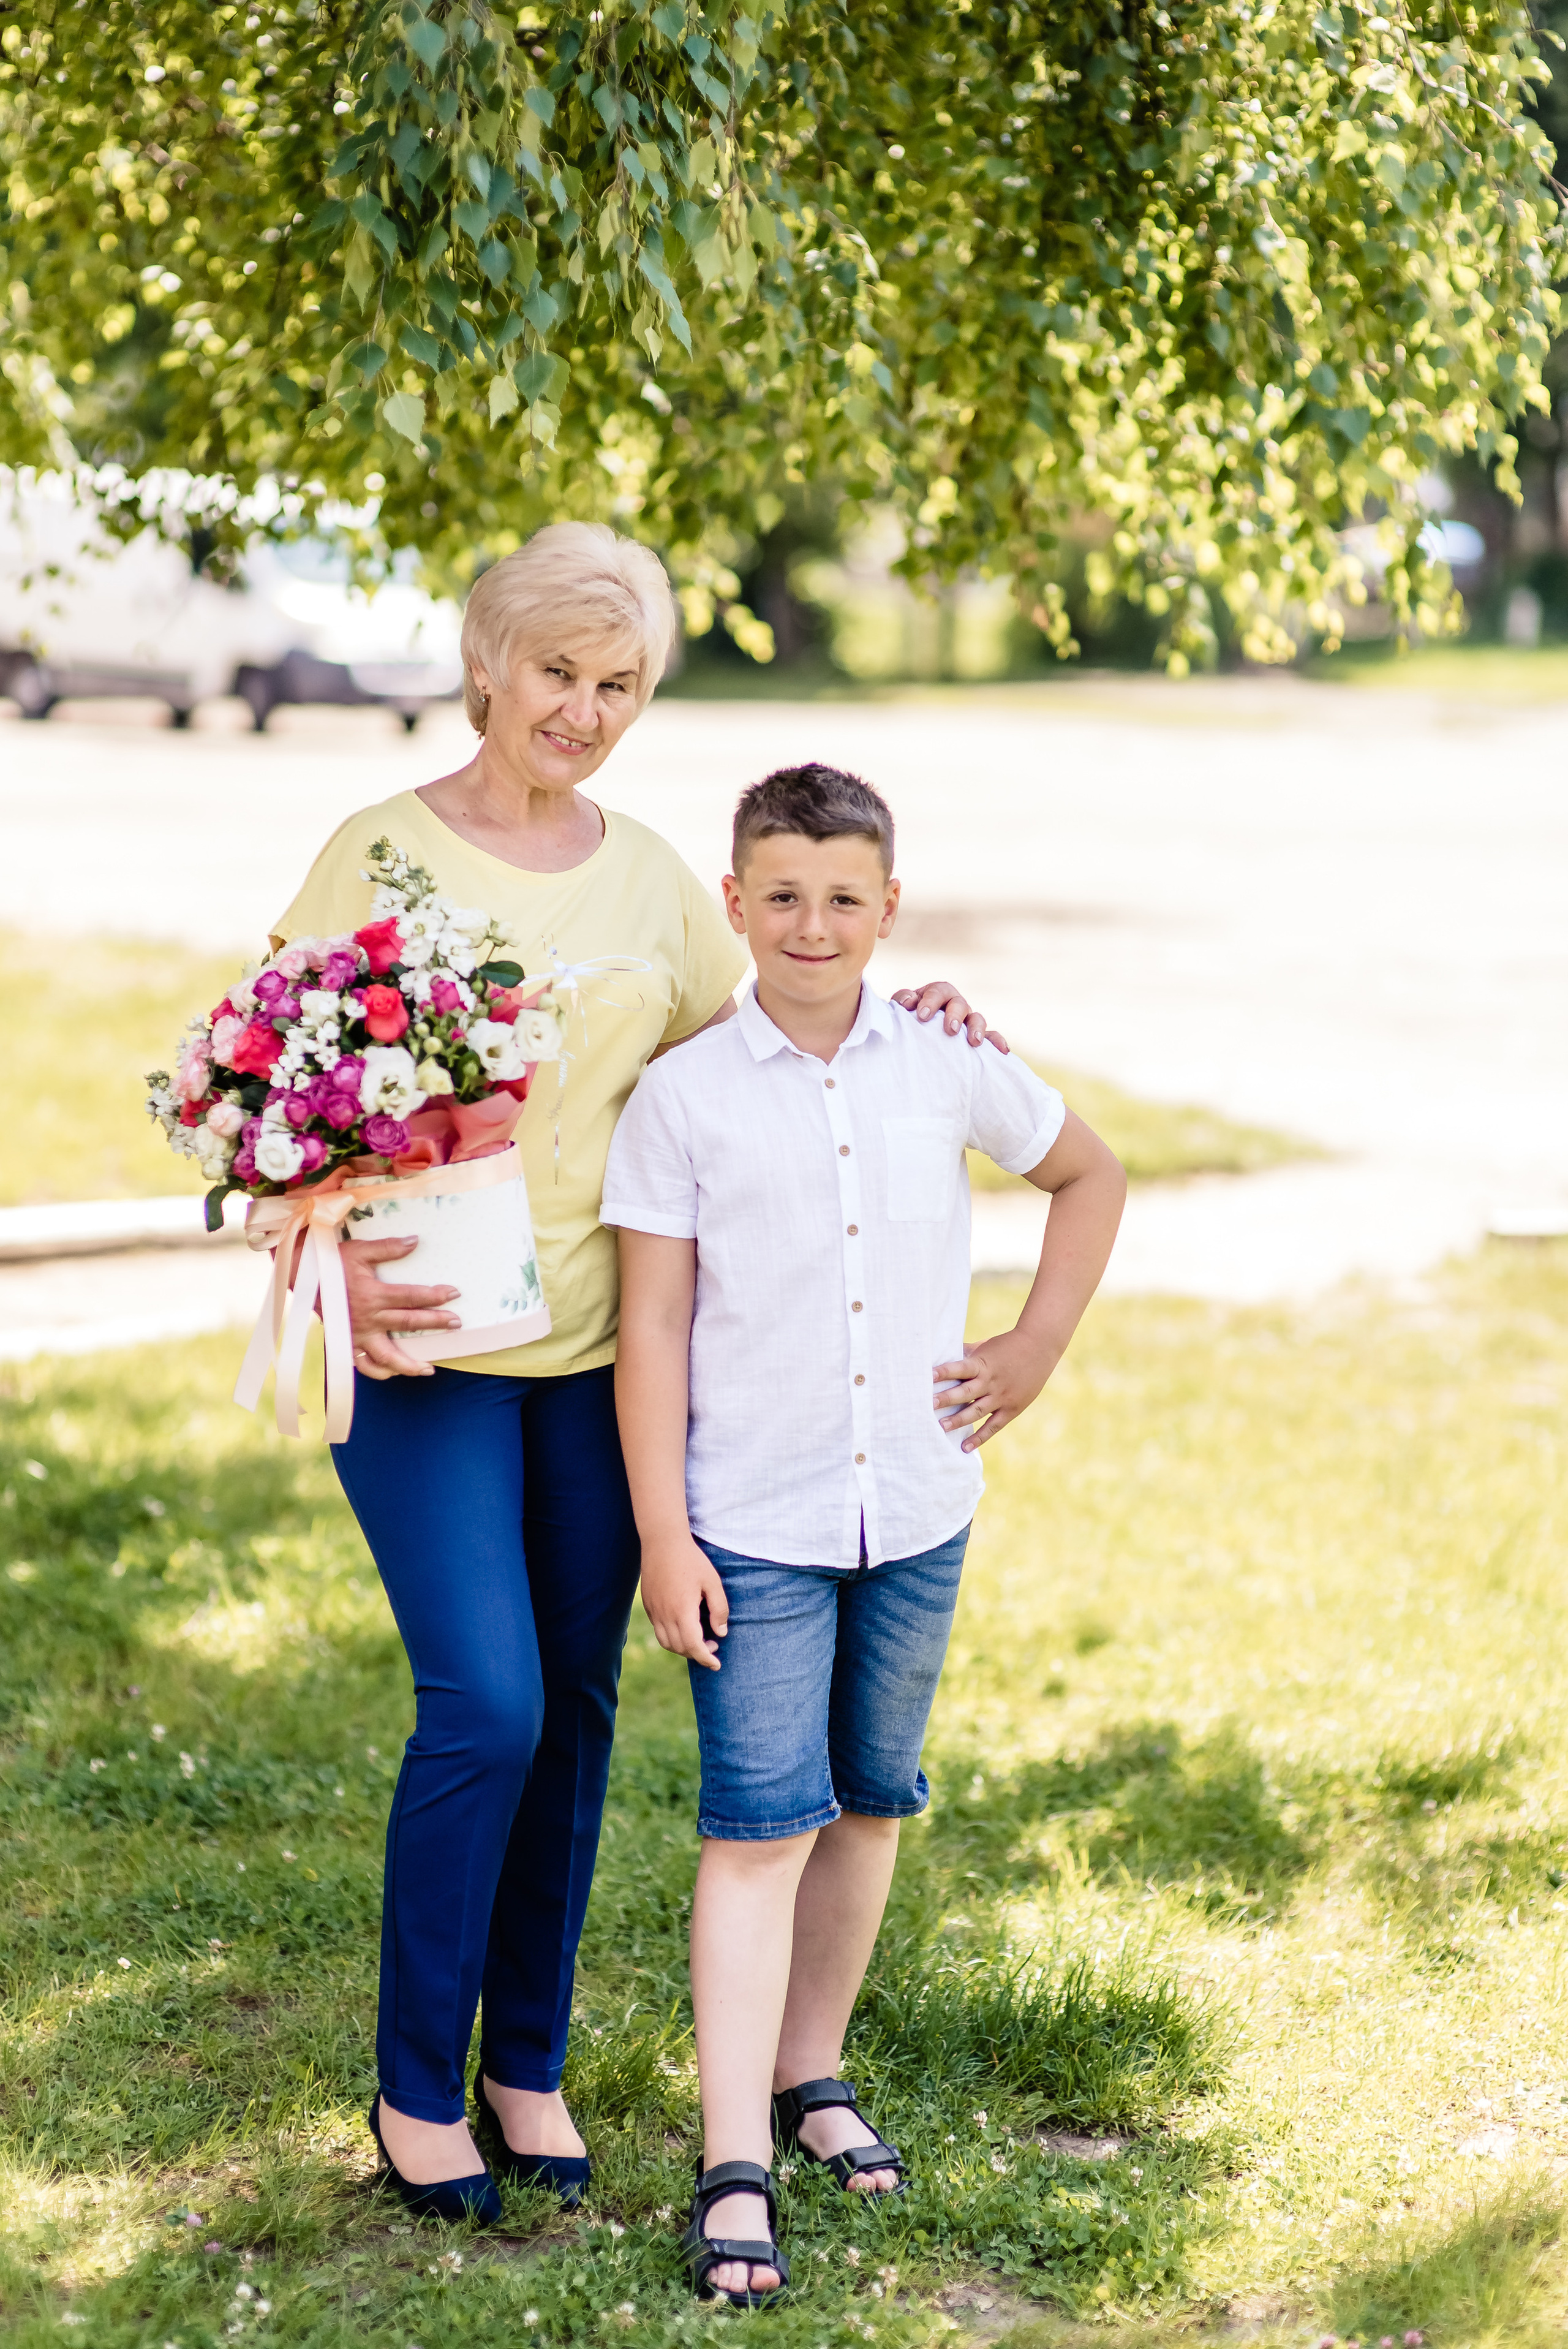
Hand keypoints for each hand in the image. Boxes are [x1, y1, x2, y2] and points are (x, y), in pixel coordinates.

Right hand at [339, 1234, 460, 1379]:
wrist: (302, 1278)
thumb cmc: (331, 1263)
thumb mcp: (359, 1250)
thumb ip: (388, 1248)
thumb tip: (415, 1241)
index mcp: (373, 1294)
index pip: (412, 1297)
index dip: (435, 1296)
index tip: (454, 1293)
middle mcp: (368, 1318)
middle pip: (408, 1323)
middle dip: (435, 1323)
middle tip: (456, 1323)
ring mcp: (358, 1335)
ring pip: (387, 1356)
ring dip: (410, 1364)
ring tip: (429, 1368)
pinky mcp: (348, 1344)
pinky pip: (364, 1365)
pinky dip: (380, 1371)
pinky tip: (395, 1373)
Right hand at [640, 1532, 729, 1669]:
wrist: (662, 1542)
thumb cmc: (691, 1560)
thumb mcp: (712, 1582)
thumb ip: (719, 1609)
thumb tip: (720, 1633)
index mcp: (682, 1611)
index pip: (694, 1647)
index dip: (706, 1659)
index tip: (716, 1665)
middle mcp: (665, 1615)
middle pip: (680, 1648)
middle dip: (697, 1654)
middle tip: (713, 1646)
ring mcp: (654, 1611)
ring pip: (666, 1643)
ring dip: (683, 1648)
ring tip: (699, 1640)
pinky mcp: (648, 1605)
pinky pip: (658, 1631)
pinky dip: (672, 1638)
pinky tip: (684, 1627)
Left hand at [889, 978, 1008, 1052]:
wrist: (914, 1034)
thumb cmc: (908, 1018)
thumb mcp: (903, 1007)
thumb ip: (903, 1000)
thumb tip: (909, 1001)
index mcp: (937, 994)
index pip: (937, 992)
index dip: (931, 1001)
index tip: (922, 1015)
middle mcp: (955, 1005)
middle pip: (959, 1003)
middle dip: (955, 1015)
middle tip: (949, 1029)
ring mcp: (967, 1020)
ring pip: (977, 1019)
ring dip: (977, 1028)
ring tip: (974, 1042)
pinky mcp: (976, 1036)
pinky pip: (991, 1036)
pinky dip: (997, 1041)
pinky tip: (1003, 1051)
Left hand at [933, 1329, 1056, 1449]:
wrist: (1039, 1348)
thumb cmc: (1007, 1345)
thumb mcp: (985, 1346)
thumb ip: (965, 1354)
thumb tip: (940, 1355)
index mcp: (983, 1364)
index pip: (960, 1368)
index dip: (944, 1372)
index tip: (927, 1377)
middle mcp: (991, 1381)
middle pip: (966, 1392)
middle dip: (947, 1399)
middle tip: (929, 1405)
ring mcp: (1002, 1396)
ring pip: (977, 1411)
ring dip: (958, 1420)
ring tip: (941, 1427)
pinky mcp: (1012, 1408)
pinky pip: (993, 1426)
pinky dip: (979, 1437)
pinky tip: (965, 1447)